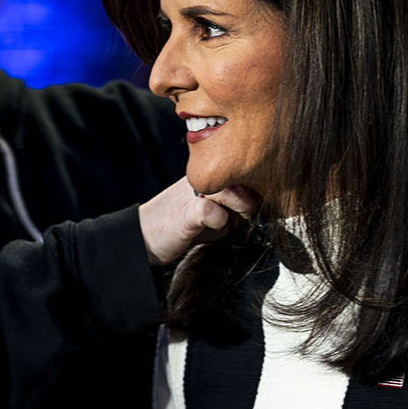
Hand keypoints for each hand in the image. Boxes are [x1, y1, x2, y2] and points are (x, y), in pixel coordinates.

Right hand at [138, 177, 260, 266]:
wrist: (141, 237)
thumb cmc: (177, 227)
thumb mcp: (210, 214)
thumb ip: (232, 207)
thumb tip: (262, 208)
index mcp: (206, 176)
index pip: (242, 171)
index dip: (258, 184)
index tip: (265, 198)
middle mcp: (200, 180)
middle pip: (242, 175)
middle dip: (254, 195)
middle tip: (253, 212)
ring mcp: (192, 194)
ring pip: (231, 189)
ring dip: (243, 205)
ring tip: (242, 217)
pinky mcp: (185, 212)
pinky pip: (212, 211)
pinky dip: (221, 222)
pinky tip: (215, 227)